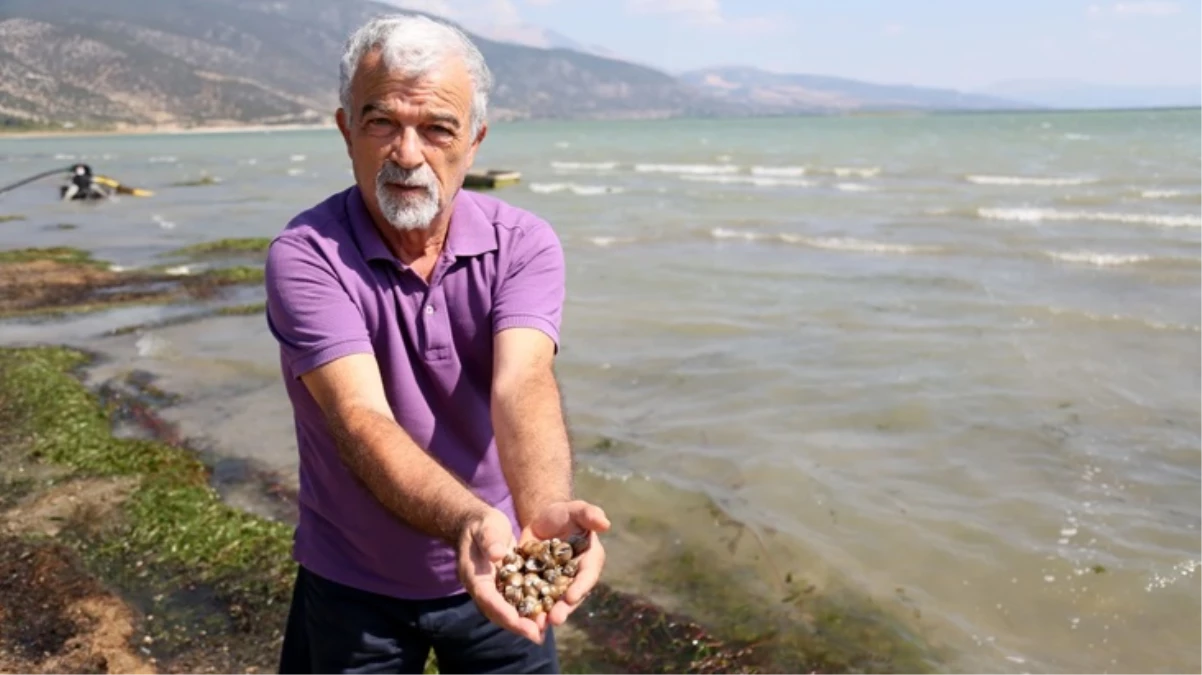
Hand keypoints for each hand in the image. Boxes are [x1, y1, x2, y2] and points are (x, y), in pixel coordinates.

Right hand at [456, 508, 543, 643]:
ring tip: (542, 633)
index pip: (487, 597)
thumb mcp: (486, 527)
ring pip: (506, 611)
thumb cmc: (483, 524)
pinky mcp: (504, 586)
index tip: (518, 621)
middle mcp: (482, 587)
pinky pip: (515, 603)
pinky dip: (527, 611)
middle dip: (516, 624)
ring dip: (523, 623)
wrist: (479, 524)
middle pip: (497, 611)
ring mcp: (493, 589)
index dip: (503, 611)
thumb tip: (497, 554)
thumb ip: (490, 540)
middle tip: (536, 634)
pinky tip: (544, 617)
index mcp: (474, 575)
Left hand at [519, 500, 611, 629]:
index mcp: (590, 561)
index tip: (571, 596)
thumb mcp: (576, 510)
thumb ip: (589, 514)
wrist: (542, 520)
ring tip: (538, 625)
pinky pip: (537, 599)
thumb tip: (605, 523)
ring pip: (555, 602)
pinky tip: (522, 617)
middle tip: (554, 619)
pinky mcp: (541, 586)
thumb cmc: (564, 513)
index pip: (587, 576)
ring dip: (547, 614)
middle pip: (572, 596)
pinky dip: (531, 608)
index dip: (580, 587)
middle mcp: (577, 577)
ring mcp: (559, 584)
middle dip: (564, 609)